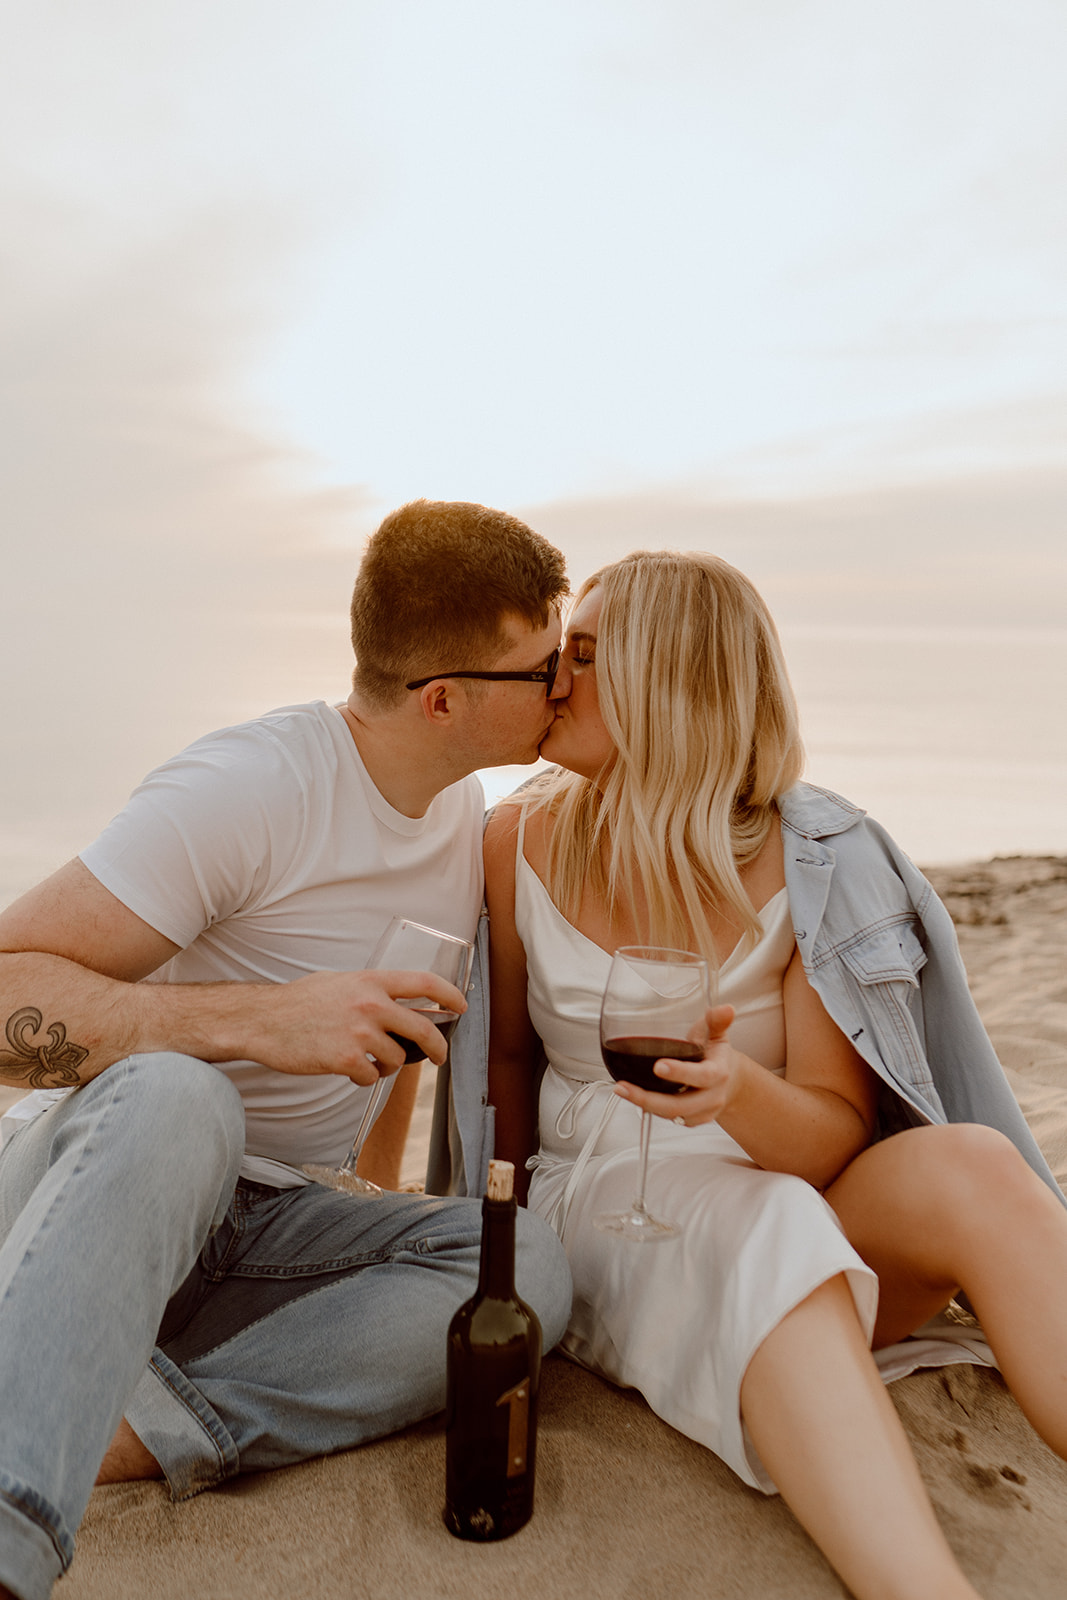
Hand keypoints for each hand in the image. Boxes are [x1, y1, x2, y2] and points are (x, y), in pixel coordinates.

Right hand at [244, 967, 466, 1084]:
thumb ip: (370, 991)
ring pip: (398, 1058)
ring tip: (368, 1061)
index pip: (424, 982)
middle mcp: (371, 1004)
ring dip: (387, 1065)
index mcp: (371, 981)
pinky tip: (348, 1069)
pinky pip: (371, 1077)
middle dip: (438, 1047)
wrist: (263, 1020)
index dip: (449, 993)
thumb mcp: (340, 982)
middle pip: (423, 1029)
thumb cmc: (299, 1001)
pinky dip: (363, 1078)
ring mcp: (360, 1032)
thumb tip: (398, 1003)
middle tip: (439, 1056)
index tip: (461, 1005)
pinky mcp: (346, 1059)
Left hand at [611, 1004, 737, 1124]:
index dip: (680, 1073)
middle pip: (680, 1105)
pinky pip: (668, 1118)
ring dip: (643, 1104)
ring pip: (671, 1115)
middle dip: (649, 1099)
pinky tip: (632, 1096)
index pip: (702, 1076)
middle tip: (623, 1086)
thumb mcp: (716, 1034)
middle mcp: (711, 1097)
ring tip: (621, 1089)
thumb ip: (716, 1021)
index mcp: (719, 1073)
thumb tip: (726, 1009)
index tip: (658, 1066)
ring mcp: (701, 1112)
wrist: (730, 1082)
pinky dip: (649, 1109)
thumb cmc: (716, 1055)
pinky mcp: (690, 1121)